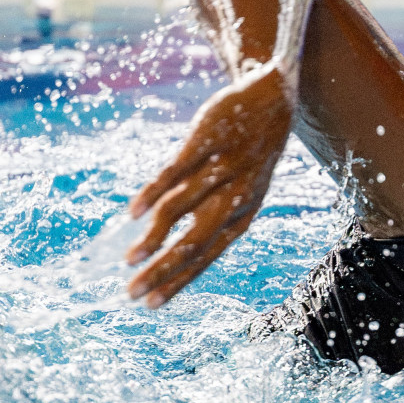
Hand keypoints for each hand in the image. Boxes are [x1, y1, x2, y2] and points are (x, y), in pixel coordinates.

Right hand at [126, 67, 293, 306]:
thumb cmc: (250, 153)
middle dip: (163, 271)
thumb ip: (212, 216)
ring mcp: (223, 167)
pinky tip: (132, 214)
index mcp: (244, 213)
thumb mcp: (243, 189)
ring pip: (183, 211)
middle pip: (196, 242)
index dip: (179, 281)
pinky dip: (152, 194)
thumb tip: (174, 248)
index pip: (209, 256)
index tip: (151, 305)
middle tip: (132, 294)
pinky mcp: (207, 140)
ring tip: (129, 260)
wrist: (273, 98)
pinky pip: (176, 172)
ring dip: (153, 238)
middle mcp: (237, 196)